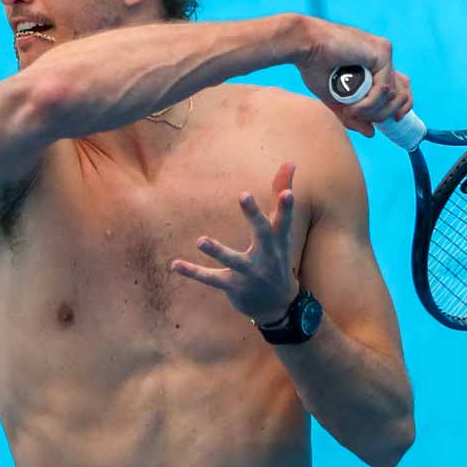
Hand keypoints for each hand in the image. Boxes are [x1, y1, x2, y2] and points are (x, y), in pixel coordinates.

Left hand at [171, 162, 300, 321]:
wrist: (278, 305)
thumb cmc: (276, 257)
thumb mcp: (281, 230)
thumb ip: (280, 196)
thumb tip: (290, 162)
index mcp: (278, 241)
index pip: (284, 221)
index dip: (286, 207)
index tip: (288, 192)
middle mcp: (266, 256)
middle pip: (262, 233)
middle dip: (254, 215)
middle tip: (244, 194)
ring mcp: (250, 273)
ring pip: (233, 260)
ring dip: (218, 251)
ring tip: (201, 240)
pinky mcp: (233, 285)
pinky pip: (212, 279)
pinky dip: (193, 272)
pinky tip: (175, 265)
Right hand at [294, 17, 412, 137]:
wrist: (304, 45)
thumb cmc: (314, 66)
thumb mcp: (335, 99)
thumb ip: (353, 116)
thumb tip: (372, 133)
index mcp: (375, 65)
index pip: (401, 87)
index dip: (402, 106)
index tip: (394, 120)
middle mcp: (383, 58)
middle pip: (404, 92)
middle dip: (387, 113)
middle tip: (365, 119)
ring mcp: (384, 54)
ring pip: (393, 94)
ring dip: (373, 111)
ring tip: (352, 112)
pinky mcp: (382, 53)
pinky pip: (383, 89)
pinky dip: (369, 103)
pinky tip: (353, 107)